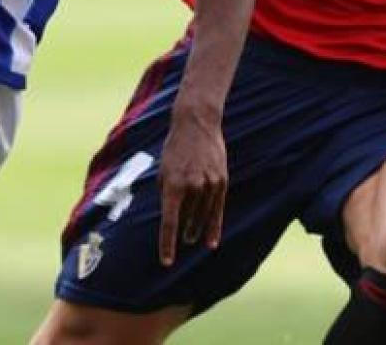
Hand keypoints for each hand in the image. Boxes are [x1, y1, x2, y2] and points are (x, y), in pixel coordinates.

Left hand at [156, 105, 227, 266]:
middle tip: (180, 243)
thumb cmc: (175, 148)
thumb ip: (166, 194)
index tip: (166, 261)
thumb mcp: (163, 171)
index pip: (170, 223)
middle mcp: (192, 187)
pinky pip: (217, 210)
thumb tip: (169, 217)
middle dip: (182, 234)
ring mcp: (209, 185)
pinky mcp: (221, 182)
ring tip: (191, 239)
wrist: (196, 123)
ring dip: (196, 230)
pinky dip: (214, 227)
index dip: (167, 244)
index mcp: (173, 185)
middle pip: (187, 221)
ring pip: (202, 217)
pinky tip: (211, 242)